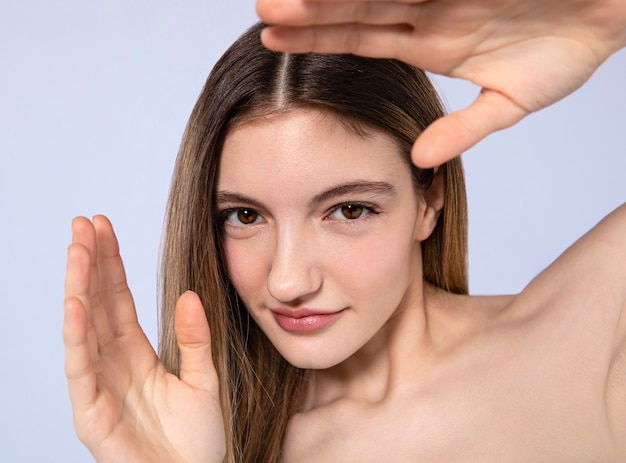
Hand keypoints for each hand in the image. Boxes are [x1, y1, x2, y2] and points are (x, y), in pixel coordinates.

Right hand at [63, 216, 224, 462]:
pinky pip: (82, 370)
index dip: (111, 264)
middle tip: (83, 224)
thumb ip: (195, 338)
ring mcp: (99, 388)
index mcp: (137, 356)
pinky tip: (75, 303)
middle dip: (90, 264)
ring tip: (77, 249)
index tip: (104, 228)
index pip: (118, 300)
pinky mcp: (93, 415)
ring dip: (79, 287)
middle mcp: (113, 366)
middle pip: (98, 305)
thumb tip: (188, 296)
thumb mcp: (204, 379)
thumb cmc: (198, 441)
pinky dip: (77, 337)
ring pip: (85, 329)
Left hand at [256, 0, 625, 166]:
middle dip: (310, 13)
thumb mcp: (510, 100)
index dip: (319, 39)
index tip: (274, 41)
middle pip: (357, 9)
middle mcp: (430, 9)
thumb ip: (464, 128)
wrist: (612, 11)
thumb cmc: (567, 48)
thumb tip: (421, 157)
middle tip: (263, 11)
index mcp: (433, 40)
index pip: (361, 39)